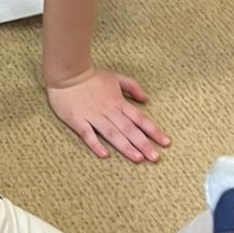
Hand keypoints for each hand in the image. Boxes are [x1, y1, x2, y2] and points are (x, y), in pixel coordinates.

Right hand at [46, 69, 169, 163]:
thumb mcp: (116, 78)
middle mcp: (108, 111)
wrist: (68, 73)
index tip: (165, 143)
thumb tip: (146, 99)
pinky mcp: (78, 120)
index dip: (153, 131)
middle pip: (129, 129)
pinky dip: (96, 144)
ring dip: (126, 147)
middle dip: (143, 144)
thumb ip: (132, 87)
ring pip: (112, 134)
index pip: (140, 119)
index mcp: (118, 102)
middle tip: (155, 158)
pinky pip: (88, 134)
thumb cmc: (92, 77)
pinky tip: (104, 155)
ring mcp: (93, 116)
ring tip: (138, 159)